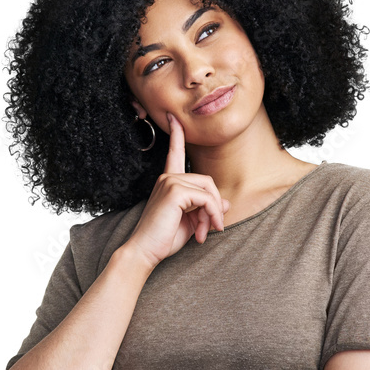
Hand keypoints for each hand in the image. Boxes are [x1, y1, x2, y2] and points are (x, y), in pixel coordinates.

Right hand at [126, 112, 230, 267]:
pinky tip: (202, 231)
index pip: (175, 154)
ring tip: (204, 233)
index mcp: (168, 182)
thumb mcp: (191, 222)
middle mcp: (168, 178)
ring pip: (209, 190)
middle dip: (213, 207)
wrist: (145, 251)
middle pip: (207, 181)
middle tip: (211, 229)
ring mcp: (170, 182)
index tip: (174, 118)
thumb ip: (206, 209)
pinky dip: (210, 215)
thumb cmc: (164, 238)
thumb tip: (225, 202)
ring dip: (212, 215)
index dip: (177, 135)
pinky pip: (206, 199)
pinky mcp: (174, 191)